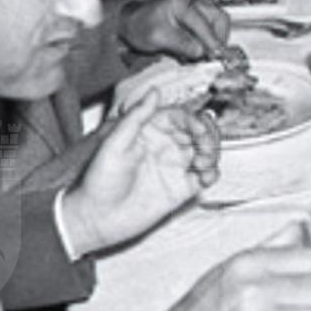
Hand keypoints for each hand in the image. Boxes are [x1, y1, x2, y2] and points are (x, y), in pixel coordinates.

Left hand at [62, 91, 219, 256]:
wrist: (97, 218)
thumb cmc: (99, 181)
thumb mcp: (114, 144)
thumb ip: (136, 117)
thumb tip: (154, 92)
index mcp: (150, 132)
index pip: (180, 117)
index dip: (193, 119)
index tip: (199, 128)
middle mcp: (165, 147)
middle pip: (198, 132)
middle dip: (208, 135)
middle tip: (205, 146)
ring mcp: (174, 167)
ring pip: (206, 151)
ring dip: (213, 153)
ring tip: (203, 163)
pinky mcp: (181, 188)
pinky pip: (205, 176)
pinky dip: (212, 174)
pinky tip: (205, 176)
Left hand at [120, 0, 229, 62]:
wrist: (133, 22)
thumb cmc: (141, 27)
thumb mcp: (156, 37)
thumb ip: (180, 43)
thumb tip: (201, 52)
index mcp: (181, 3)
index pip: (202, 22)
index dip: (211, 40)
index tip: (217, 56)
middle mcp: (193, 1)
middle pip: (219, 17)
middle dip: (219, 38)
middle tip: (214, 56)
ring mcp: (198, 7)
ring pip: (219, 22)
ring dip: (217, 39)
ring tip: (207, 54)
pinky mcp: (200, 15)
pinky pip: (214, 26)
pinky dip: (212, 39)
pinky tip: (201, 50)